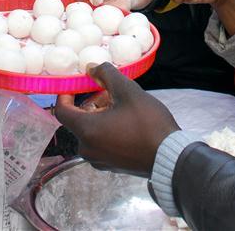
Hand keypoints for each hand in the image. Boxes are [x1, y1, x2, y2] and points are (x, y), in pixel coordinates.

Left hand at [55, 62, 179, 176]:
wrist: (172, 157)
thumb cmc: (149, 124)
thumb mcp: (128, 91)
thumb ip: (106, 75)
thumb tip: (91, 67)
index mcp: (87, 131)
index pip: (61, 110)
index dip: (65, 94)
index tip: (76, 84)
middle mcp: (88, 149)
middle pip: (78, 119)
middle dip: (90, 102)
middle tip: (108, 91)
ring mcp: (99, 160)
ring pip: (90, 131)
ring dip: (100, 114)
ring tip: (121, 105)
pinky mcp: (111, 165)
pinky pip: (100, 142)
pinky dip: (106, 129)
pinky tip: (125, 121)